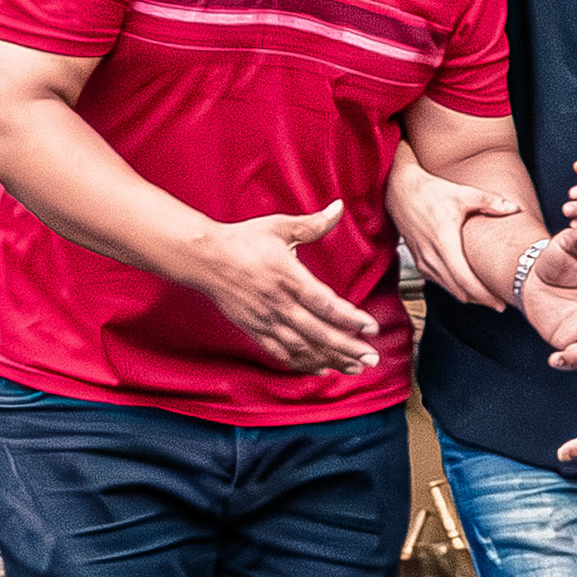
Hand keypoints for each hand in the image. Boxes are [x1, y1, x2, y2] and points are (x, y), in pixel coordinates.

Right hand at [181, 204, 383, 375]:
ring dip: (330, 359)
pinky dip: (302, 363)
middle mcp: (279, 303)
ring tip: (354, 368)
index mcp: (288, 277)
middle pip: (319, 332)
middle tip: (371, 358)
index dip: (350, 318)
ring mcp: (266, 319)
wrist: (205, 258)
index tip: (371, 327)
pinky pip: (281, 351)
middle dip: (348, 347)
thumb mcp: (279, 227)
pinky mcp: (255, 328)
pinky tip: (320, 368)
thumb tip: (338, 208)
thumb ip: (312, 224)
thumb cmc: (242, 240)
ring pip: (303, 346)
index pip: (325, 304)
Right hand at [384, 155, 521, 307]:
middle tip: (498, 303)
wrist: (398, 189)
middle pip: (458, 290)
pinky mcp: (417, 259)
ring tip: (484, 296)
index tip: (499, 304)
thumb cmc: (430, 191)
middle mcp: (431, 255)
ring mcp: (422, 259)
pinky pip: (436, 281)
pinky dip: (451, 287)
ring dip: (465, 295)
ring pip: (446, 288)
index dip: (484, 296)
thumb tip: (514, 208)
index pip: (465, 281)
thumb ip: (490, 202)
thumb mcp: (462, 194)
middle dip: (479, 300)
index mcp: (444, 243)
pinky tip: (462, 285)